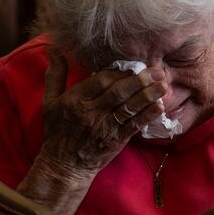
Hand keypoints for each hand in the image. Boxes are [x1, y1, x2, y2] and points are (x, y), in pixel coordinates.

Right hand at [39, 48, 166, 178]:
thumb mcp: (49, 102)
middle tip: (157, 70)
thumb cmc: (57, 131)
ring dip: (148, 96)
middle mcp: (91, 113)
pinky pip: (133, 126)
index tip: (133, 65)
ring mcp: (104, 128)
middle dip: (139, 80)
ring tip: (163, 85)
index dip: (119, 72)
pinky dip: (147, 116)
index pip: (100, 81)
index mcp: (75, 101)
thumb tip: (54, 48)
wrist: (64, 165)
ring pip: (128, 108)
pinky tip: (159, 106)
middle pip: (118, 93)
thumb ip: (55, 74)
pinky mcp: (115, 141)